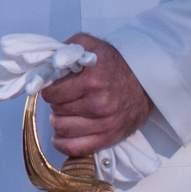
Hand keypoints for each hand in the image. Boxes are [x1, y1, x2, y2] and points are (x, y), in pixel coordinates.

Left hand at [41, 33, 152, 155]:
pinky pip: (74, 147)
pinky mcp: (110, 137)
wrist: (146, 79)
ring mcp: (104, 123)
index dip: (48, 88)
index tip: (54, 85)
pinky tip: (63, 134)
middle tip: (65, 97)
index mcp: (91, 80)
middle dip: (55, 102)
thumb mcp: (88, 44)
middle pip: (55, 109)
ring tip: (66, 111)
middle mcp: (98, 104)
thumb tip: (44, 64)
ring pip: (61, 128)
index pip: (51, 92)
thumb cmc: (114, 62)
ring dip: (59, 120)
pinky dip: (62, 142)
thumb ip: (64, 49)